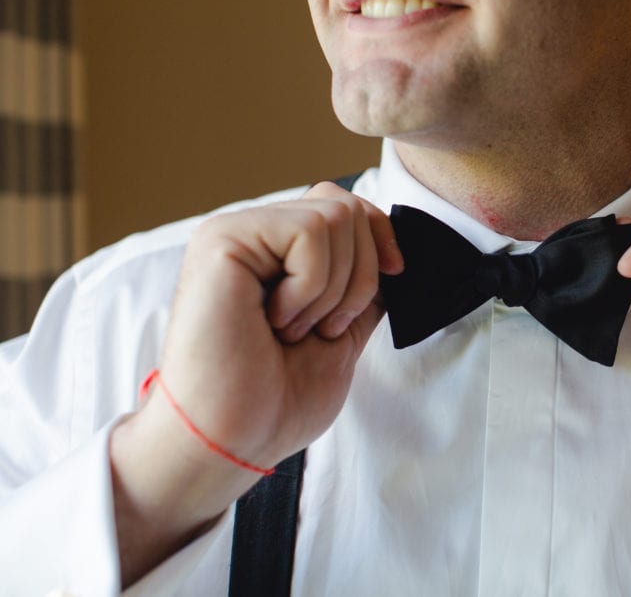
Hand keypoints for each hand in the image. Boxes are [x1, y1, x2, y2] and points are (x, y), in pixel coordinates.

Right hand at [153, 181, 401, 465]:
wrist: (231, 439)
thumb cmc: (275, 401)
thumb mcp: (341, 334)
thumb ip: (360, 288)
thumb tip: (392, 254)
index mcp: (274, 255)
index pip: (343, 205)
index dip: (380, 236)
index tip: (393, 276)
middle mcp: (251, 235)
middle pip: (346, 206)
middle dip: (359, 276)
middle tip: (321, 329)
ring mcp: (233, 233)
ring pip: (334, 215)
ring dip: (333, 288)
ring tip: (293, 329)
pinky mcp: (222, 240)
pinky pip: (309, 232)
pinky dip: (311, 286)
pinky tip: (275, 320)